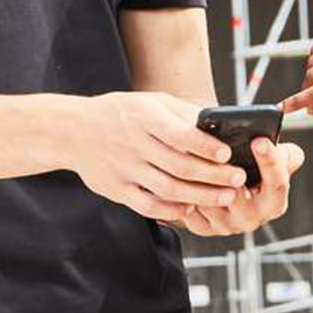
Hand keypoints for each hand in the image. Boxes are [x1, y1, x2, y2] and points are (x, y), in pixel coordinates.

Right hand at [72, 92, 245, 223]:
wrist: (73, 130)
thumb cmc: (121, 113)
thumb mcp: (149, 101)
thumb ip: (181, 113)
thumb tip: (218, 124)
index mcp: (144, 117)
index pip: (178, 133)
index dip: (204, 145)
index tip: (227, 153)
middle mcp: (133, 144)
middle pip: (179, 165)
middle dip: (213, 175)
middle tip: (238, 179)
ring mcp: (124, 169)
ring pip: (168, 188)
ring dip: (200, 196)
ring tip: (225, 197)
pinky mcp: (117, 190)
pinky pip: (148, 205)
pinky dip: (171, 210)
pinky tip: (190, 209)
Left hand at [179, 138, 305, 235]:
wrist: (229, 191)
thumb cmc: (255, 169)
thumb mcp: (273, 158)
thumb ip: (282, 148)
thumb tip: (283, 123)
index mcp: (274, 201)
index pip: (277, 183)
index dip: (270, 161)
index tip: (259, 140)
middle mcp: (253, 217)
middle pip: (239, 198)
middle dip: (226, 176)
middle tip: (219, 156)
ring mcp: (227, 224)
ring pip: (210, 204)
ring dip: (200, 182)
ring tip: (190, 156)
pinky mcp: (204, 227)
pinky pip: (190, 212)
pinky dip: (184, 194)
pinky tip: (179, 174)